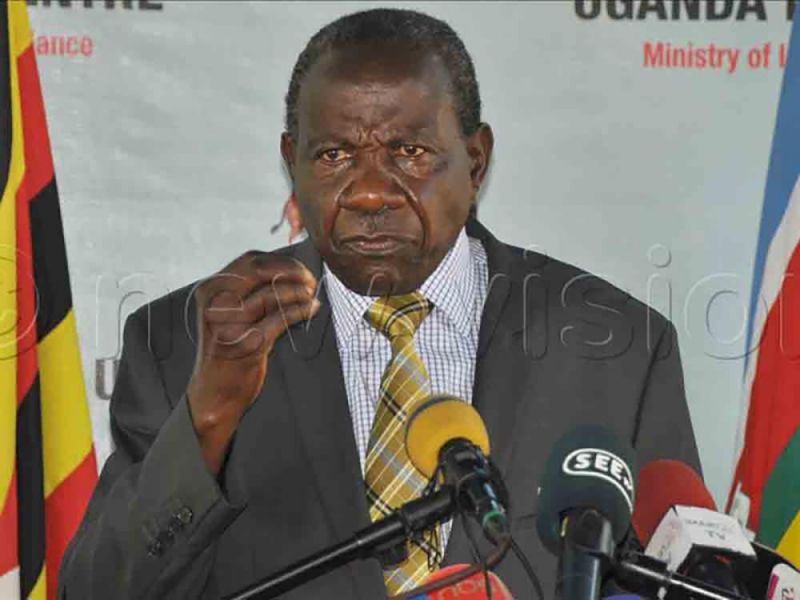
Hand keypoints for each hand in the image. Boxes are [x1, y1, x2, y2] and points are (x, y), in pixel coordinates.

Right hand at [186, 251, 319, 473]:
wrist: (213, 393)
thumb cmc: (225, 350)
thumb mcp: (226, 313)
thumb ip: (247, 291)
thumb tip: (287, 270)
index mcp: (210, 290)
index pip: (250, 260)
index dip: (281, 261)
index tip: (300, 268)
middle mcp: (217, 304)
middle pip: (262, 272)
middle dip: (293, 272)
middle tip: (310, 280)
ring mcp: (230, 324)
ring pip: (273, 294)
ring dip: (300, 292)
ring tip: (312, 294)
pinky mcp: (247, 343)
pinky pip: (280, 318)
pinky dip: (301, 310)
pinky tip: (311, 309)